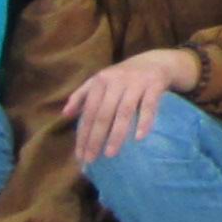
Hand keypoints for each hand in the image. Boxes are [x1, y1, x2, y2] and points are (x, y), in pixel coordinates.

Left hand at [64, 48, 191, 165]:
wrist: (156, 61)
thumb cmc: (123, 77)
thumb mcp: (101, 80)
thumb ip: (82, 95)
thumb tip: (65, 114)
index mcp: (100, 80)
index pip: (88, 112)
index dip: (83, 134)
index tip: (80, 155)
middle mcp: (116, 80)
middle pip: (103, 114)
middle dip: (96, 138)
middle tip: (91, 159)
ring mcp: (136, 82)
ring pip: (124, 112)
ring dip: (116, 134)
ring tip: (111, 154)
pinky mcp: (154, 85)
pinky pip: (149, 106)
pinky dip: (144, 121)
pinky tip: (139, 138)